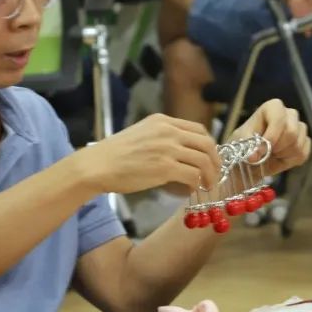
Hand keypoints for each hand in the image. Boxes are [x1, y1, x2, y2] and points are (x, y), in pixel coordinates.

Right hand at [82, 114, 221, 193]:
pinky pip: (192, 175)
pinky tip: (191, 189)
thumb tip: (180, 151)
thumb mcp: (141, 134)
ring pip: (203, 160)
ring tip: (207, 184)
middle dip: (215, 160)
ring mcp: (167, 148)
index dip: (208, 145)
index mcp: (163, 121)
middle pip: (206, 143)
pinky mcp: (164, 167)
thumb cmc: (114, 154)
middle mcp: (168, 131)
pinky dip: (196, 184)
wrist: (97, 165)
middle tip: (215, 173)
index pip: (198, 129)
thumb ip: (161, 137)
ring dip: (209, 174)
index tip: (210, 157)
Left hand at [231, 99, 309, 176]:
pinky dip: (290, 161)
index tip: (262, 148)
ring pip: (298, 145)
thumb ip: (248, 147)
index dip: (272, 135)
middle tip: (266, 153)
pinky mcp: (305, 142)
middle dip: (277, 148)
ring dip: (282, 155)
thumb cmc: (245, 145)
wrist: (250, 159)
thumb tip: (255, 156)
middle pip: (292, 132)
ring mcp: (300, 128)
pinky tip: (280, 158)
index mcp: (273, 107)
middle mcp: (289, 114)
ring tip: (271, 155)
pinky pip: (303, 154)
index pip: (279, 117)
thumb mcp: (240, 143)